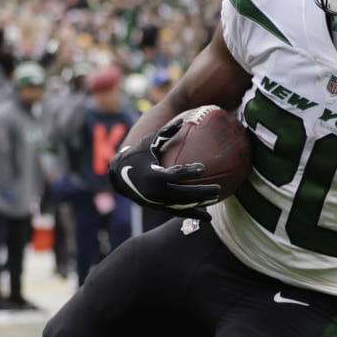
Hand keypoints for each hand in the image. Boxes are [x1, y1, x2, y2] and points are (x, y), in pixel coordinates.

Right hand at [107, 118, 221, 211]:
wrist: (118, 177)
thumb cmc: (136, 155)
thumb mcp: (149, 143)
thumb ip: (166, 133)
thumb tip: (183, 120)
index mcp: (153, 175)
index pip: (174, 174)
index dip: (189, 172)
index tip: (203, 168)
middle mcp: (155, 192)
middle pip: (183, 194)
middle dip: (201, 193)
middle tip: (218, 189)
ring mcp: (157, 202)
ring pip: (182, 206)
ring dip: (200, 204)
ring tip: (216, 199)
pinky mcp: (158, 208)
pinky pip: (178, 212)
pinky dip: (192, 213)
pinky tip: (207, 216)